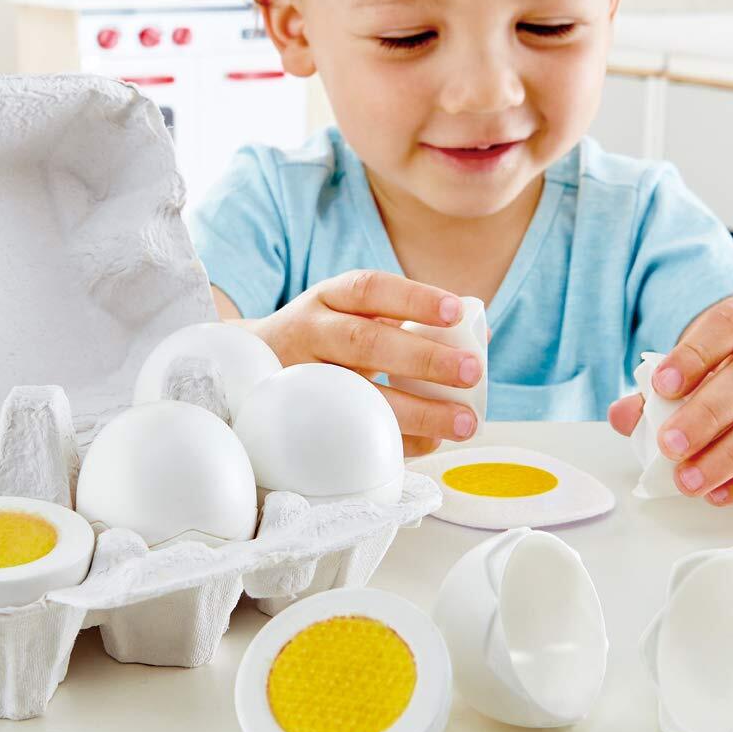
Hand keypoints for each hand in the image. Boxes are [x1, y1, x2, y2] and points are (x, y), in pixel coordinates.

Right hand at [246, 270, 481, 458]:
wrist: (252, 370)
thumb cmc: (326, 341)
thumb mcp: (354, 315)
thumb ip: (408, 320)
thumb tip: (480, 335)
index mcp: (330, 298)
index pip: (370, 289)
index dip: (413, 298)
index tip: (455, 312)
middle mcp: (311, 332)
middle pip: (365, 342)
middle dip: (423, 358)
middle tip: (472, 372)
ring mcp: (300, 378)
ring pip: (356, 395)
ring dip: (416, 410)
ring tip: (464, 421)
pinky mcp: (299, 420)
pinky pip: (349, 434)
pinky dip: (394, 440)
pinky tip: (430, 442)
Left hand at [608, 291, 732, 504]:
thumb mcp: (731, 354)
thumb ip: (675, 381)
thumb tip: (622, 416)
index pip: (731, 323)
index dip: (695, 353)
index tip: (661, 385)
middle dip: (708, 414)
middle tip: (669, 445)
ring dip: (731, 455)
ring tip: (690, 479)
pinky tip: (724, 490)